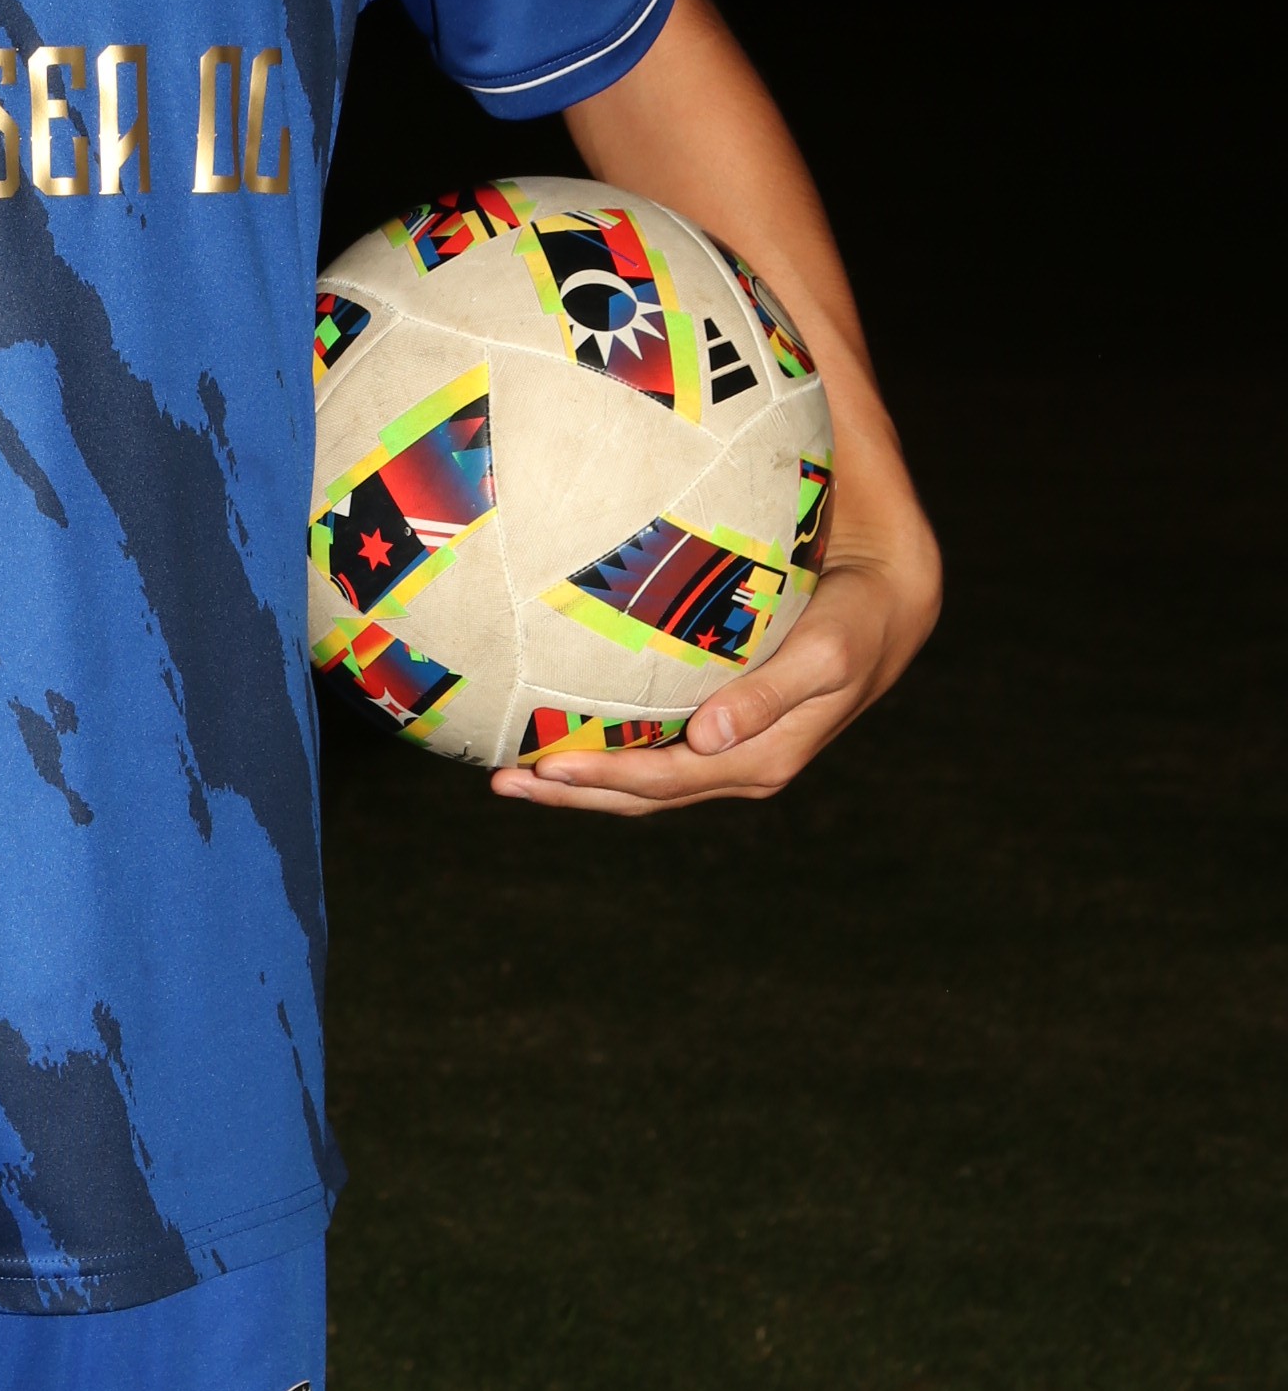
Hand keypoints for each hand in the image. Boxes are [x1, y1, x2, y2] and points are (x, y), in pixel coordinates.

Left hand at [491, 490, 940, 816]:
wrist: (889, 599)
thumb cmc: (857, 618)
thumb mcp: (825, 652)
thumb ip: (769, 694)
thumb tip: (707, 741)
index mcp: (760, 758)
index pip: (666, 782)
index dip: (604, 780)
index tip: (545, 768)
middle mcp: (738, 761)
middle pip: (642, 792)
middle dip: (573, 792)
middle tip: (501, 780)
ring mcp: (728, 744)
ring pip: (643, 776)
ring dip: (580, 777)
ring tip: (511, 769)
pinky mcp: (720, 718)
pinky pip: (654, 744)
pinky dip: (606, 746)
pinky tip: (561, 728)